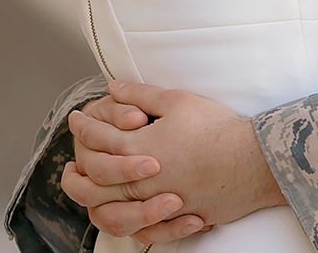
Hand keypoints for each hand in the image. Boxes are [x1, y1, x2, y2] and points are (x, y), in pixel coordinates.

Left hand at [61, 81, 284, 243]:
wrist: (250, 161)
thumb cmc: (215, 128)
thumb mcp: (177, 100)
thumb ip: (140, 94)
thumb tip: (112, 88)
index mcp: (138, 149)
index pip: (98, 139)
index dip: (84, 127)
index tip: (76, 119)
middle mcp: (141, 182)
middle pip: (94, 183)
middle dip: (75, 174)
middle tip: (67, 165)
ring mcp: (156, 204)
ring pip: (110, 213)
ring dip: (91, 204)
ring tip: (87, 196)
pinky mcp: (175, 219)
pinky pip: (140, 229)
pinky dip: (124, 223)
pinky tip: (121, 214)